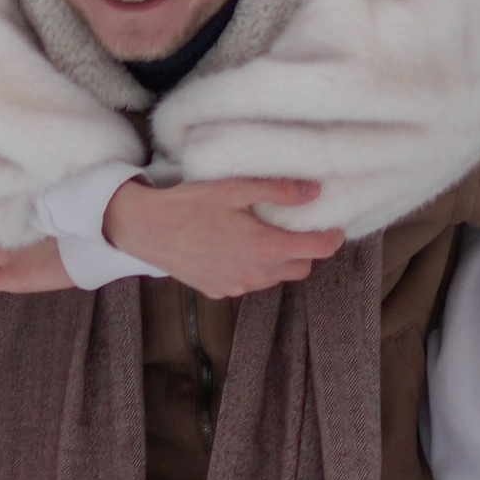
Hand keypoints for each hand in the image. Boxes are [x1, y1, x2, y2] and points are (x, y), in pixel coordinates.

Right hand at [105, 175, 340, 299]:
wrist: (145, 229)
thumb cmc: (188, 205)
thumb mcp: (234, 188)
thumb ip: (278, 190)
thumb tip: (314, 191)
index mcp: (264, 248)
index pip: (317, 251)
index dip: (331, 239)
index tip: (334, 228)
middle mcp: (254, 274)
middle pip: (299, 268)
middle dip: (303, 250)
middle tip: (293, 227)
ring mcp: (236, 286)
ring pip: (274, 277)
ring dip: (276, 260)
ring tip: (259, 234)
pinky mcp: (219, 291)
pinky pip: (248, 282)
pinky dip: (251, 268)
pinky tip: (234, 246)